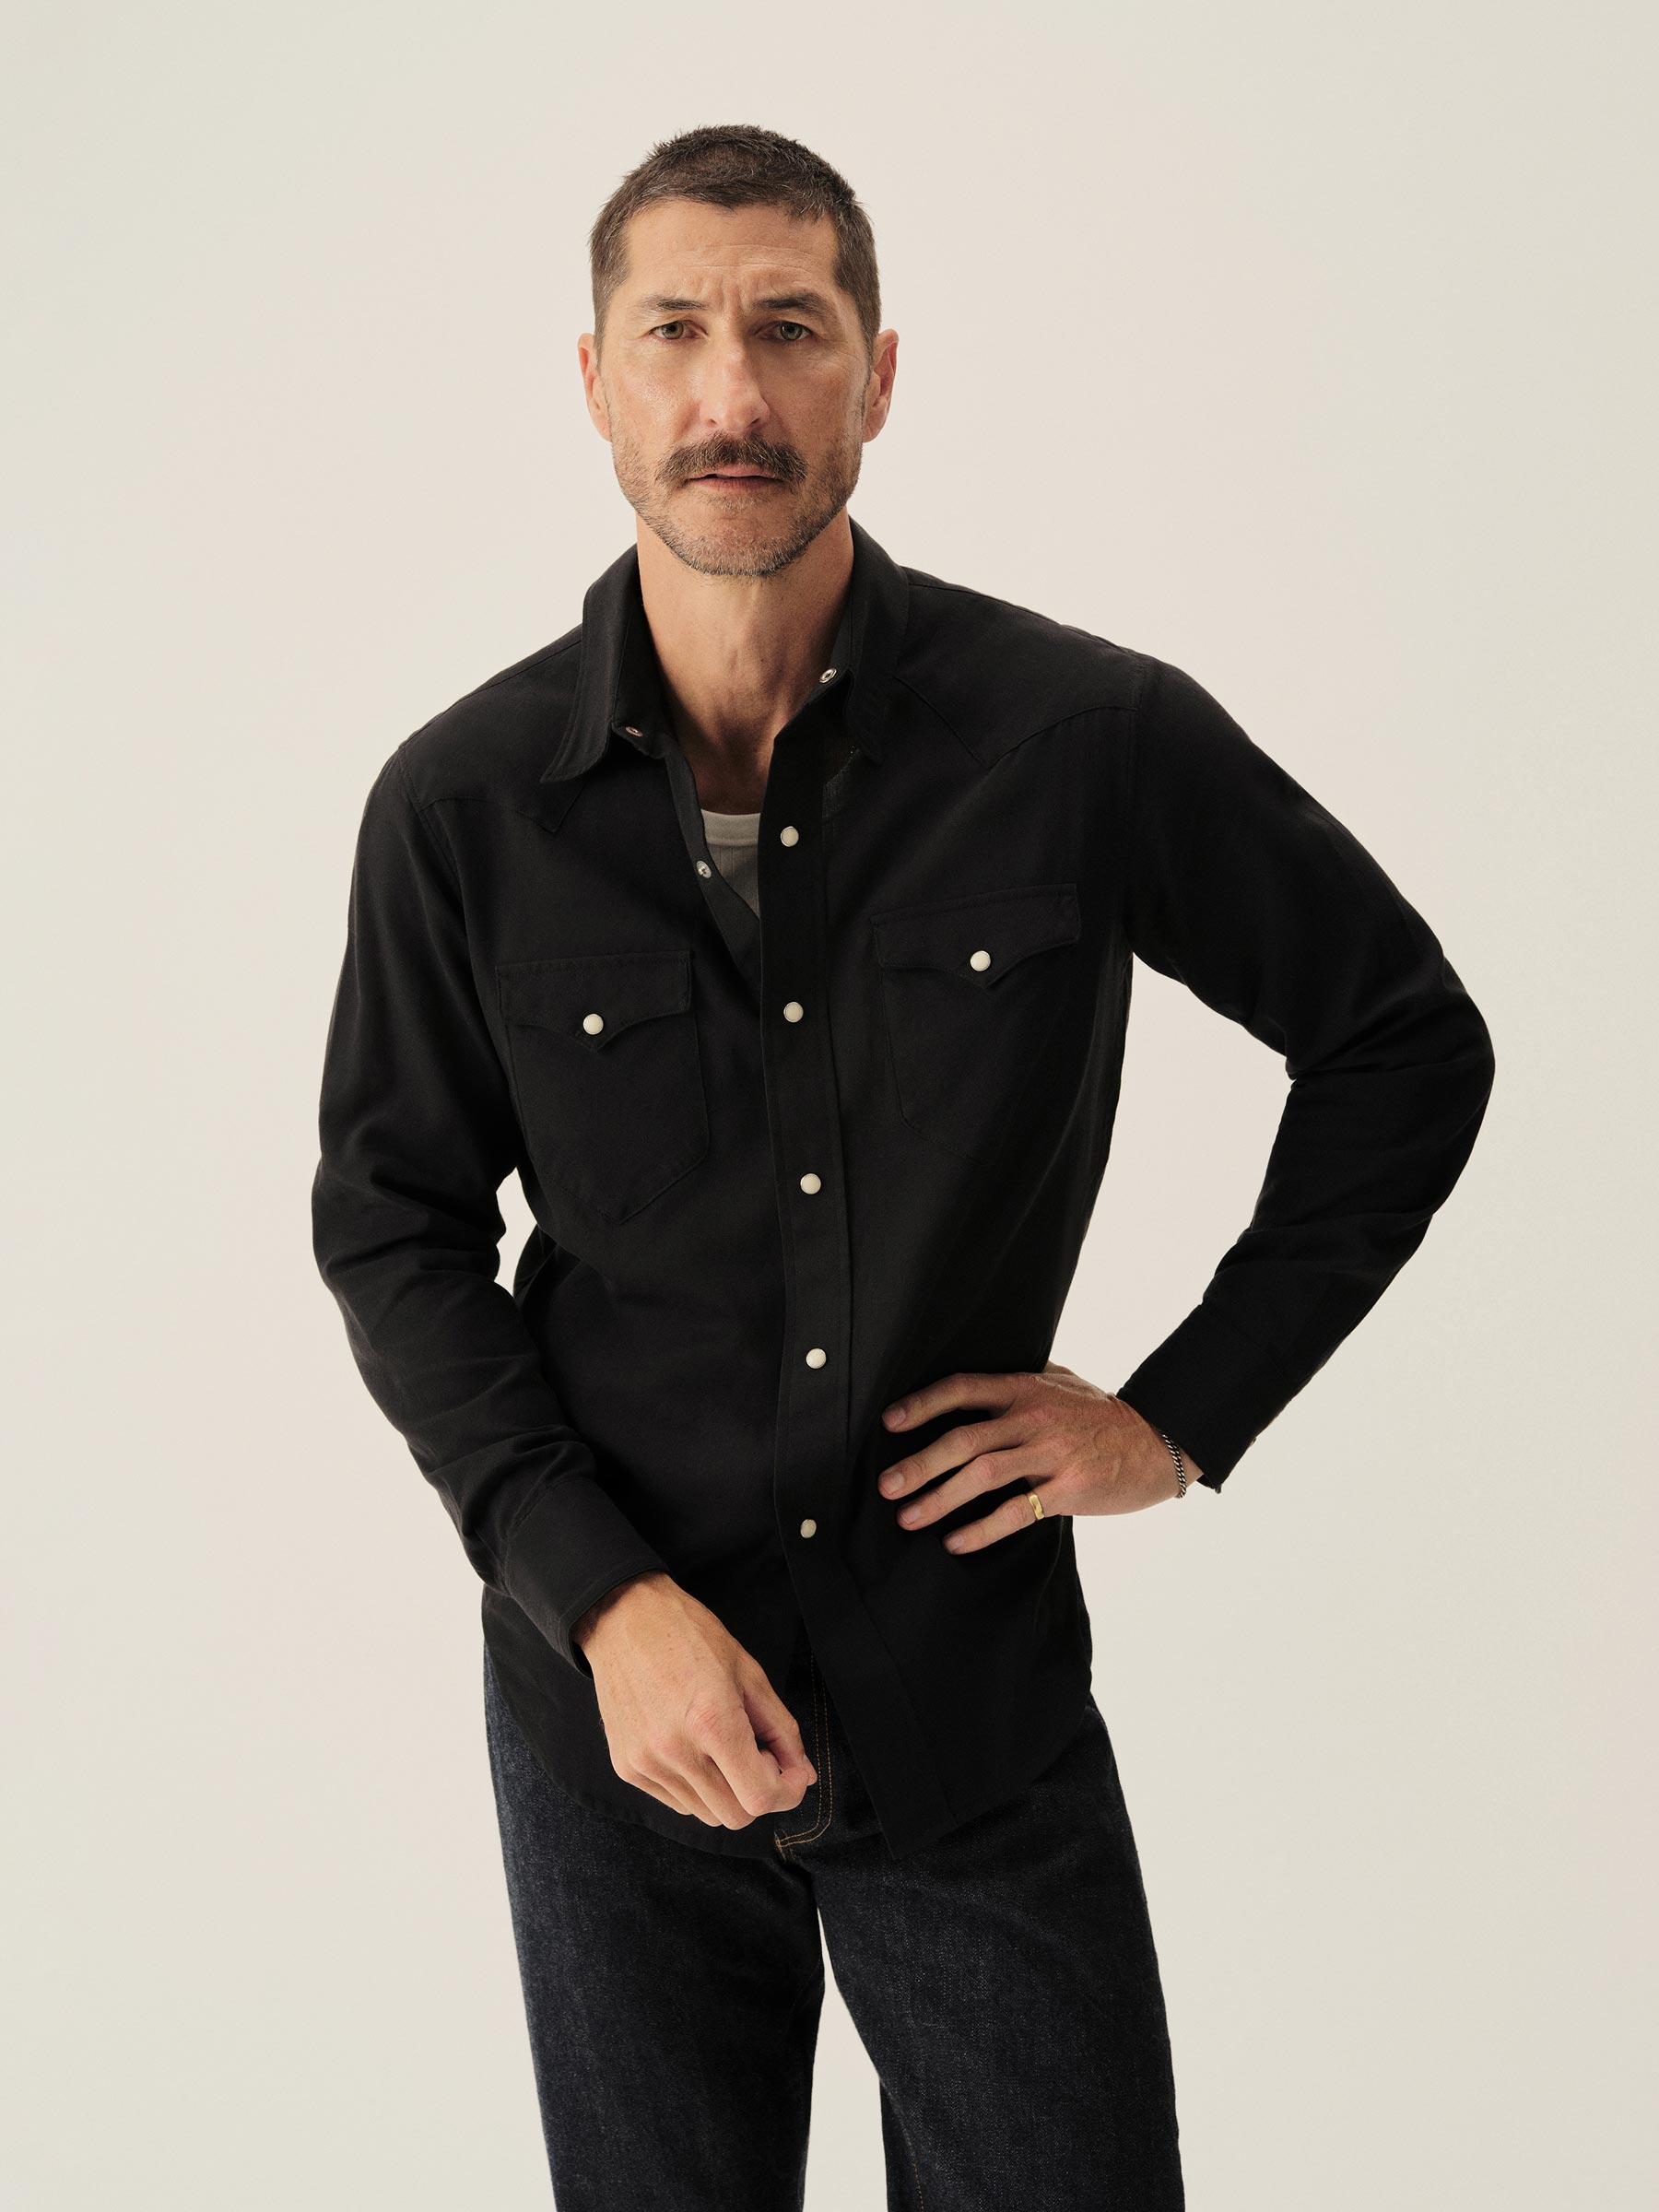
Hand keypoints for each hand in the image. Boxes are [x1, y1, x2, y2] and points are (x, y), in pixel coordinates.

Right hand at [573, 1572, 817, 1826]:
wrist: (625, 1619)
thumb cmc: (689, 1636)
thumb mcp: (749, 1673)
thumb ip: (782, 1729)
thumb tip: (804, 1774)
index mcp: (712, 1722)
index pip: (760, 1798)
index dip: (786, 1792)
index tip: (791, 1773)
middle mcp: (676, 1751)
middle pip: (735, 1816)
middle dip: (759, 1792)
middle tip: (760, 1756)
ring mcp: (646, 1763)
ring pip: (706, 1813)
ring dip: (727, 1791)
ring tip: (724, 1748)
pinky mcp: (627, 1768)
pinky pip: (676, 1801)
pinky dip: (697, 1787)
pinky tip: (695, 1749)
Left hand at [877, 1362, 1202, 1552]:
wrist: (1156, 1442)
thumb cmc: (1101, 1413)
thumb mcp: (1061, 1380)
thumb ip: (1021, 1378)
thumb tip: (974, 1382)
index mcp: (1025, 1386)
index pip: (962, 1389)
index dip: (922, 1404)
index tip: (889, 1423)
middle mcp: (1032, 1417)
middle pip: (963, 1439)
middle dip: (919, 1464)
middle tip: (887, 1485)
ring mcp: (1050, 1453)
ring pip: (982, 1476)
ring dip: (939, 1499)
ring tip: (908, 1518)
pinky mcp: (1067, 1488)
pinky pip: (1015, 1512)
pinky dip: (981, 1529)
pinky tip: (955, 1541)